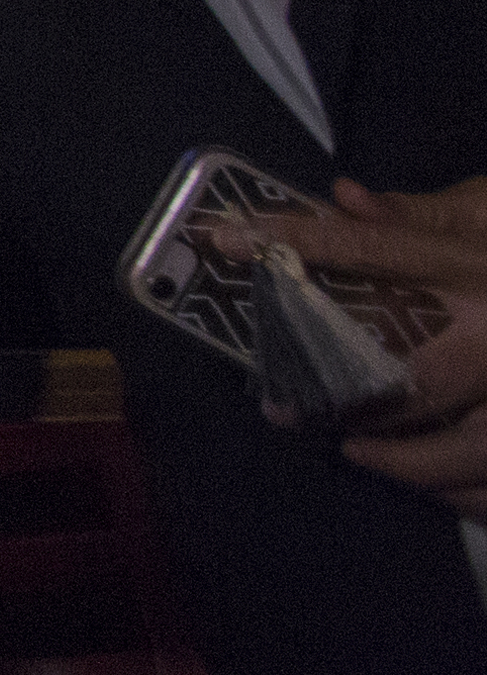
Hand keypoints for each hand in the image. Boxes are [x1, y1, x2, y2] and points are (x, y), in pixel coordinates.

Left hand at [261, 175, 486, 517]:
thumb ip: (426, 213)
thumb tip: (343, 195)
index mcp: (480, 269)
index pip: (374, 248)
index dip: (297, 241)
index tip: (228, 240)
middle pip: (418, 380)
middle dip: (348, 401)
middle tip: (286, 408)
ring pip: (468, 453)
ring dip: (405, 463)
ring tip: (355, 449)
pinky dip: (464, 495)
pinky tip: (431, 485)